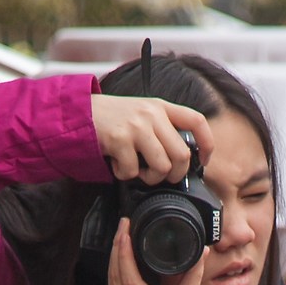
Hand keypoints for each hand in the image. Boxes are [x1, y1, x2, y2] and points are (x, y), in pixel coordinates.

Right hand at [90, 93, 210, 184]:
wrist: (79, 112)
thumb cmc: (113, 119)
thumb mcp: (141, 114)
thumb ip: (162, 129)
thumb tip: (182, 159)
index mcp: (161, 107)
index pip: (196, 121)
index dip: (206, 144)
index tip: (203, 160)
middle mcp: (152, 114)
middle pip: (182, 154)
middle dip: (175, 174)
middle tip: (162, 176)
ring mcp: (136, 126)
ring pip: (162, 166)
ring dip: (151, 178)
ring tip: (138, 171)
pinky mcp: (119, 138)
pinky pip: (132, 171)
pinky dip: (124, 175)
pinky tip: (117, 163)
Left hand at [107, 218, 205, 284]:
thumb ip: (192, 280)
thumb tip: (203, 252)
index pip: (131, 282)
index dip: (125, 256)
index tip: (126, 234)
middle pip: (116, 277)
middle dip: (117, 248)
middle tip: (123, 225)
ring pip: (110, 281)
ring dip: (114, 256)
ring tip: (121, 235)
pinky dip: (114, 269)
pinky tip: (119, 256)